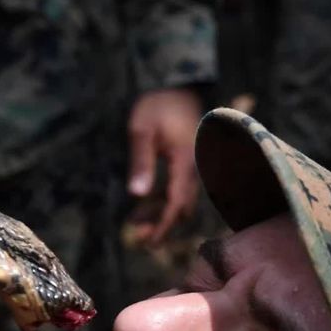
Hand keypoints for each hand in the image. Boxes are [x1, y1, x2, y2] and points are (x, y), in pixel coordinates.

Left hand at [126, 87, 203, 245]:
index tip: (149, 242)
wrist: (178, 87)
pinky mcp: (187, 164)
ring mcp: (193, 167)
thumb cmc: (158, 105)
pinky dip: (163, 201)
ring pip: (180, 200)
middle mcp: (194, 168)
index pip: (177, 203)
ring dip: (161, 214)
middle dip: (163, 225)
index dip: (164, 226)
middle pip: (182, 207)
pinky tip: (143, 205)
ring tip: (135, 224)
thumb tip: (137, 195)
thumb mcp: (142, 130)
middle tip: (140, 239)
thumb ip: (140, 162)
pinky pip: (178, 189)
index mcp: (185, 162)